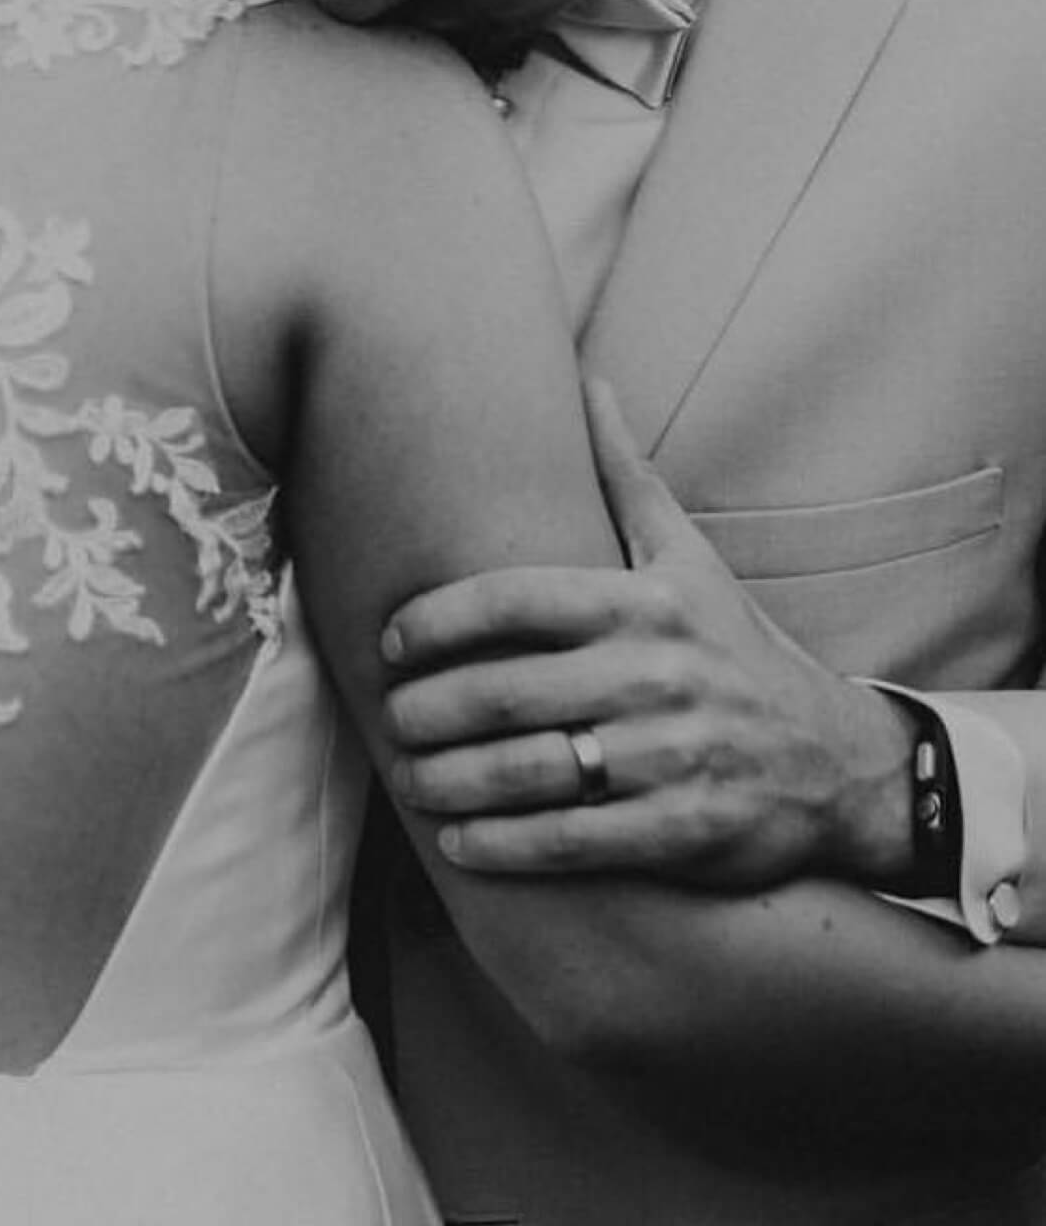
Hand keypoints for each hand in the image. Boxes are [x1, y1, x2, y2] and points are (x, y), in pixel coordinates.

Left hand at [381, 380, 919, 888]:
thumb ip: (626, 479)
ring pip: (528, 770)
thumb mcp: (689, 559)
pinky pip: (571, 840)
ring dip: (448, 781)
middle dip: (425, 711)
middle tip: (388, 721)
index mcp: (647, 602)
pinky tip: (458, 842)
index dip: (436, 619)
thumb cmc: (736, 650)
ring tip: (409, 781)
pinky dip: (503, 845)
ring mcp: (674, 754)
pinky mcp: (685, 828)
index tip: (391, 641)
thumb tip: (586, 379)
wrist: (837, 762)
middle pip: (504, 691)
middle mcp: (659, 673)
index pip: (514, 598)